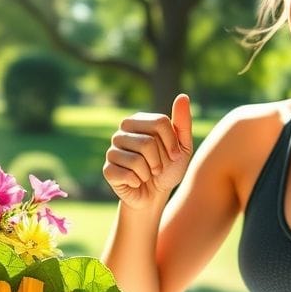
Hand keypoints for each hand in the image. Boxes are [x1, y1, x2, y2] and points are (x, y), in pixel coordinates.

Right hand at [103, 94, 193, 209]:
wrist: (154, 195)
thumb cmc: (168, 168)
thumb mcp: (182, 147)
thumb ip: (182, 122)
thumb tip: (183, 96)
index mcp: (138, 121)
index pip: (160, 122)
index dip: (172, 143)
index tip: (175, 156)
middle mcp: (121, 132)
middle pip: (148, 141)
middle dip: (160, 160)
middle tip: (158, 168)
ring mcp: (112, 150)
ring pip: (138, 160)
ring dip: (149, 173)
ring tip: (147, 174)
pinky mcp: (107, 169)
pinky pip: (128, 174)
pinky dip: (138, 181)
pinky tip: (135, 182)